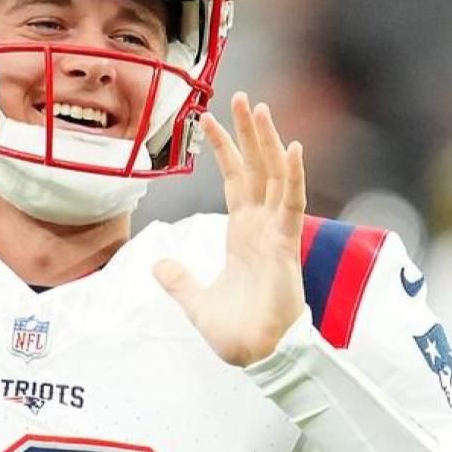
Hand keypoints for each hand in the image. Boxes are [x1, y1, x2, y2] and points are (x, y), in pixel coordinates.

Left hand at [153, 92, 306, 366]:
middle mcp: (262, 226)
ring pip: (274, 176)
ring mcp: (276, 233)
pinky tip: (292, 147)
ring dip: (268, 141)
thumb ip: (179, 279)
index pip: (236, 180)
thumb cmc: (236, 331)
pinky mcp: (286, 246)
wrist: (256, 355)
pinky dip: (292, 175)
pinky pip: (291, 203)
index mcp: (243, 233)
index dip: (225, 149)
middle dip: (249, 132)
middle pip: (257, 167)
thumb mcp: (195, 299)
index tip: (209, 119)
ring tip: (259, 107)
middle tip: (242, 97)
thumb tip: (158, 263)